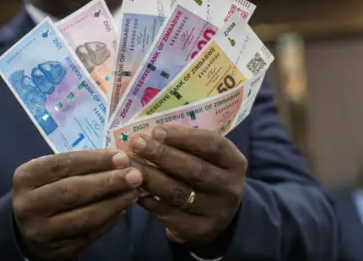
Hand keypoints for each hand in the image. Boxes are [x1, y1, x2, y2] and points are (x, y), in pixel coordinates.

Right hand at [13, 150, 142, 260]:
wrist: (27, 230)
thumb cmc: (46, 192)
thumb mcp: (51, 174)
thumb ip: (79, 166)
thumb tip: (120, 160)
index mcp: (26, 177)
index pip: (62, 164)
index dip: (94, 160)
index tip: (121, 156)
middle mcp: (28, 205)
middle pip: (72, 190)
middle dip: (108, 181)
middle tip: (135, 175)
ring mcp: (41, 231)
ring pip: (83, 217)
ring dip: (113, 203)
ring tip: (133, 192)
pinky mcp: (56, 251)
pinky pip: (89, 235)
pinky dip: (109, 221)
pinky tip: (123, 209)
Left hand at [129, 125, 246, 245]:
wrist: (220, 216)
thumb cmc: (207, 174)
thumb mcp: (208, 157)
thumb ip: (187, 144)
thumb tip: (153, 133)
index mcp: (234, 162)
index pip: (212, 145)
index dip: (184, 137)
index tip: (157, 131)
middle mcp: (230, 188)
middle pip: (193, 169)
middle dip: (162, 155)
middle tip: (136, 143)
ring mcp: (216, 212)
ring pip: (178, 192)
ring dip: (150, 177)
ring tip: (128, 165)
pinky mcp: (199, 230)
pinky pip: (170, 214)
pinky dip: (150, 201)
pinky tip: (134, 190)